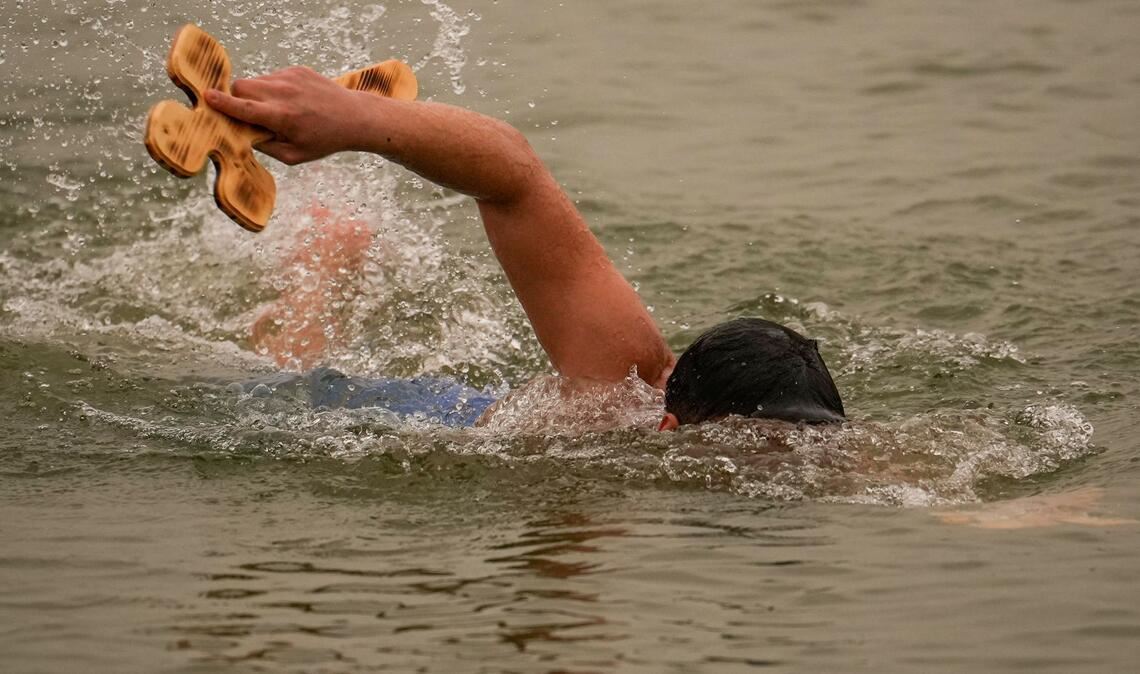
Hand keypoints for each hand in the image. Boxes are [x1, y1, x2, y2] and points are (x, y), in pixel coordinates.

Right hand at [204, 66, 366, 164]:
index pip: (244, 107)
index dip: (222, 103)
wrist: (354, 117)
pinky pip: (272, 76)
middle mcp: (284, 93)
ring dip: (256, 95)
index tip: (206, 97)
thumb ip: (265, 146)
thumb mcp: (294, 156)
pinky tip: (291, 101)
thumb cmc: (324, 140)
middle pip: (241, 87)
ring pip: (256, 81)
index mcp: (282, 117)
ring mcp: (291, 78)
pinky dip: (273, 89)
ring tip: (278, 110)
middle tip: (247, 113)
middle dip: (236, 98)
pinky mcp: (297, 69)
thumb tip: (241, 136)